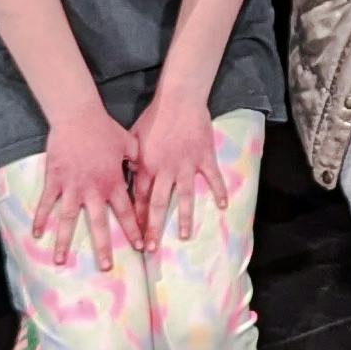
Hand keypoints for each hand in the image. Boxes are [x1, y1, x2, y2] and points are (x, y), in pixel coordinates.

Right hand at [31, 114, 138, 269]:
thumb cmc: (104, 128)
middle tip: (106, 267)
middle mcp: (93, 190)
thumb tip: (143, 168)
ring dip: (64, 241)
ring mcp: (72, 187)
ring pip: (68, 220)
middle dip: (103, 247)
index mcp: (113, 182)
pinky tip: (35, 234)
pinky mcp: (54, 180)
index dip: (133, 230)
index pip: (126, 212)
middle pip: (99, 224)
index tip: (141, 247)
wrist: (78, 116)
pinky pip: (46, 203)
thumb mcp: (128, 143)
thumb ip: (137, 159)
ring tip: (60, 260)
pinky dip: (40, 218)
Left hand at [129, 90, 222, 244]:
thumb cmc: (154, 117)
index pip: (138, 198)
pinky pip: (213, 178)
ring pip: (184, 198)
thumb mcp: (133, 137)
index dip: (136, 219)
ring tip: (183, 237)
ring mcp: (186, 166)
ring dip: (182, 218)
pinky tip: (223, 206)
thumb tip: (127, 174)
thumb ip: (130, 158)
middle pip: (157, 205)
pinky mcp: (204, 158)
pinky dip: (219, 191)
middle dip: (153, 229)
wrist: (179, 100)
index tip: (134, 237)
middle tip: (151, 249)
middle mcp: (165, 171)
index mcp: (146, 167)